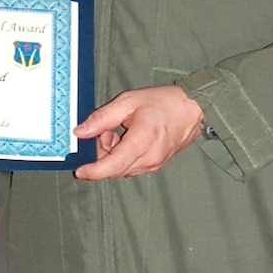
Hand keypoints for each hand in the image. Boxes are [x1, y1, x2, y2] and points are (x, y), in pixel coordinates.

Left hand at [73, 85, 203, 179]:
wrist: (192, 109)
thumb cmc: (164, 103)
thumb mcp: (128, 101)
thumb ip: (102, 118)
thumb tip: (81, 132)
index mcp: (143, 140)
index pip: (113, 166)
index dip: (94, 171)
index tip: (80, 170)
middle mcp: (149, 157)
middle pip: (114, 168)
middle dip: (101, 154)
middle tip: (104, 132)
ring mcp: (153, 164)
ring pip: (121, 168)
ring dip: (112, 154)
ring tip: (118, 132)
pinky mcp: (155, 165)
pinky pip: (130, 166)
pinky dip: (122, 156)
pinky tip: (126, 139)